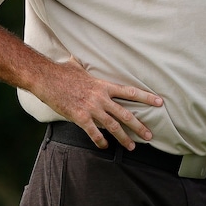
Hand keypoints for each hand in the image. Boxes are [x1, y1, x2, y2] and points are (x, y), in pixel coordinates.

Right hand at [34, 56, 163, 150]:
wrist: (46, 78)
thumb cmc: (62, 72)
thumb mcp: (78, 66)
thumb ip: (86, 67)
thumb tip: (83, 58)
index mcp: (103, 85)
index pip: (129, 92)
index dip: (146, 97)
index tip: (159, 102)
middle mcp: (100, 97)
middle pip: (125, 114)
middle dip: (140, 126)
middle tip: (150, 135)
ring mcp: (91, 108)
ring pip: (113, 126)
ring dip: (124, 138)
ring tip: (132, 147)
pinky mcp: (79, 117)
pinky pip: (94, 132)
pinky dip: (101, 141)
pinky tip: (105, 146)